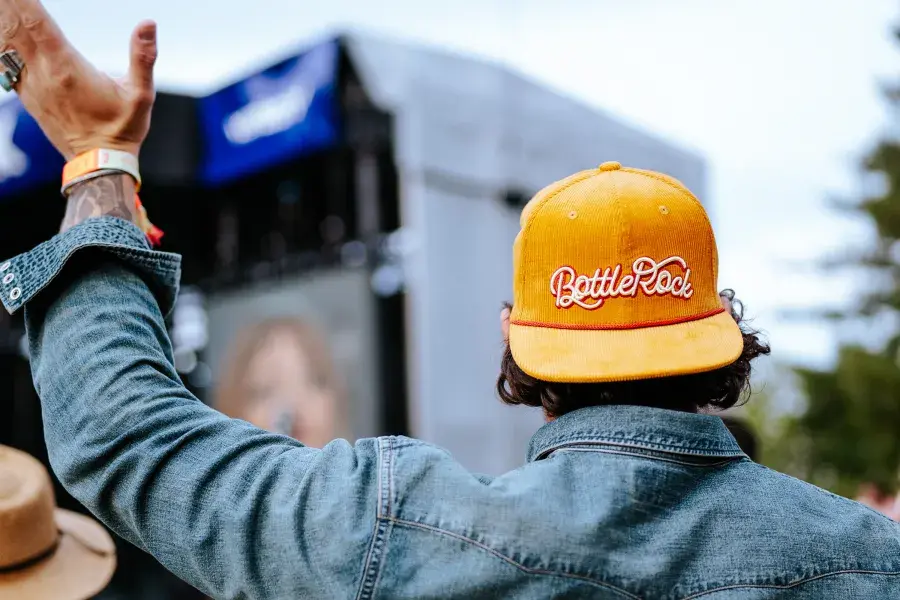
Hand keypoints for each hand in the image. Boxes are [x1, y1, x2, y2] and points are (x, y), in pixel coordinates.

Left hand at [0, 0, 157, 159]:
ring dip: (3, 22)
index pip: (37, 22)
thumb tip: (149, 24)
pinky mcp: (28, 96)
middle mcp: (43, 73)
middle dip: (10, 7)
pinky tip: (2, 33)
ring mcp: (32, 86)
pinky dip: (2, 45)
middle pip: (16, 28)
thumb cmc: (123, 129)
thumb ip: (143, 58)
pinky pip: (6, 64)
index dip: (24, 3)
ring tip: (2, 7)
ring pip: (6, 45)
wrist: (99, 164)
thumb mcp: (141, 95)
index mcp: (67, 66)